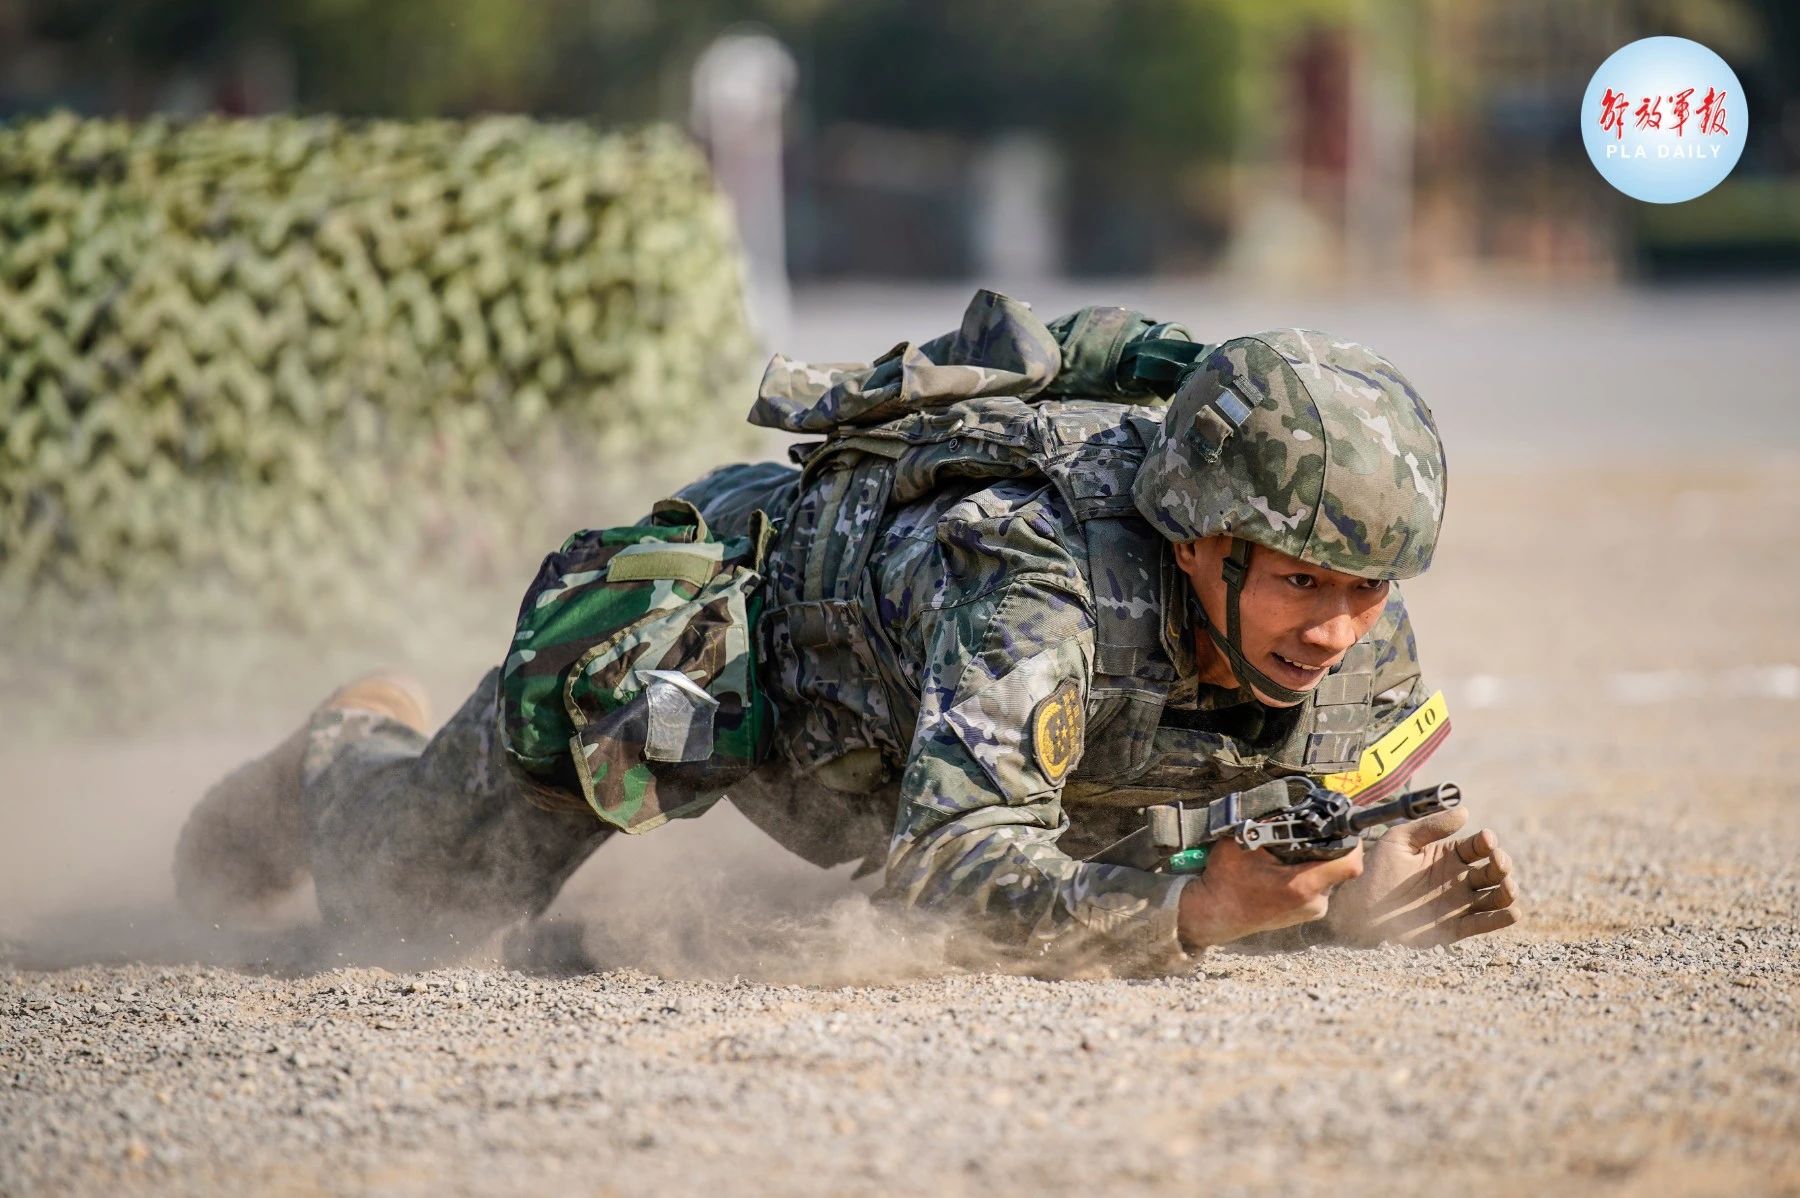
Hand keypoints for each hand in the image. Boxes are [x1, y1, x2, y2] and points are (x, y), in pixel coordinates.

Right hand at [1177, 838, 1363, 948]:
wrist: (1213, 915)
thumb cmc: (1225, 881)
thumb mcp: (1243, 843)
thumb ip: (1269, 823)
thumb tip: (1290, 806)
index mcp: (1301, 885)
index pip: (1350, 864)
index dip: (1352, 841)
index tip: (1342, 827)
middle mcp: (1313, 902)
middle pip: (1339, 866)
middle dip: (1326, 847)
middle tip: (1305, 834)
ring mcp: (1311, 911)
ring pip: (1328, 875)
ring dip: (1315, 860)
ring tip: (1289, 853)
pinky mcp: (1306, 914)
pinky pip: (1319, 887)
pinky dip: (1308, 873)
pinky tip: (1285, 869)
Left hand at [1324, 806, 1518, 947]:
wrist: (1357, 907)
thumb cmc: (1375, 870)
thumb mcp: (1399, 840)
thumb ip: (1430, 827)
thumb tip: (1464, 811)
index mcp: (1447, 855)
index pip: (1477, 846)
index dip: (1486, 842)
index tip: (1486, 839)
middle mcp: (1458, 878)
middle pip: (1492, 870)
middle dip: (1501, 864)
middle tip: (1497, 861)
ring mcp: (1458, 903)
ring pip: (1494, 896)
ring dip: (1507, 891)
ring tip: (1507, 886)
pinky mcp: (1455, 927)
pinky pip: (1483, 924)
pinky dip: (1500, 919)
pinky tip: (1512, 912)